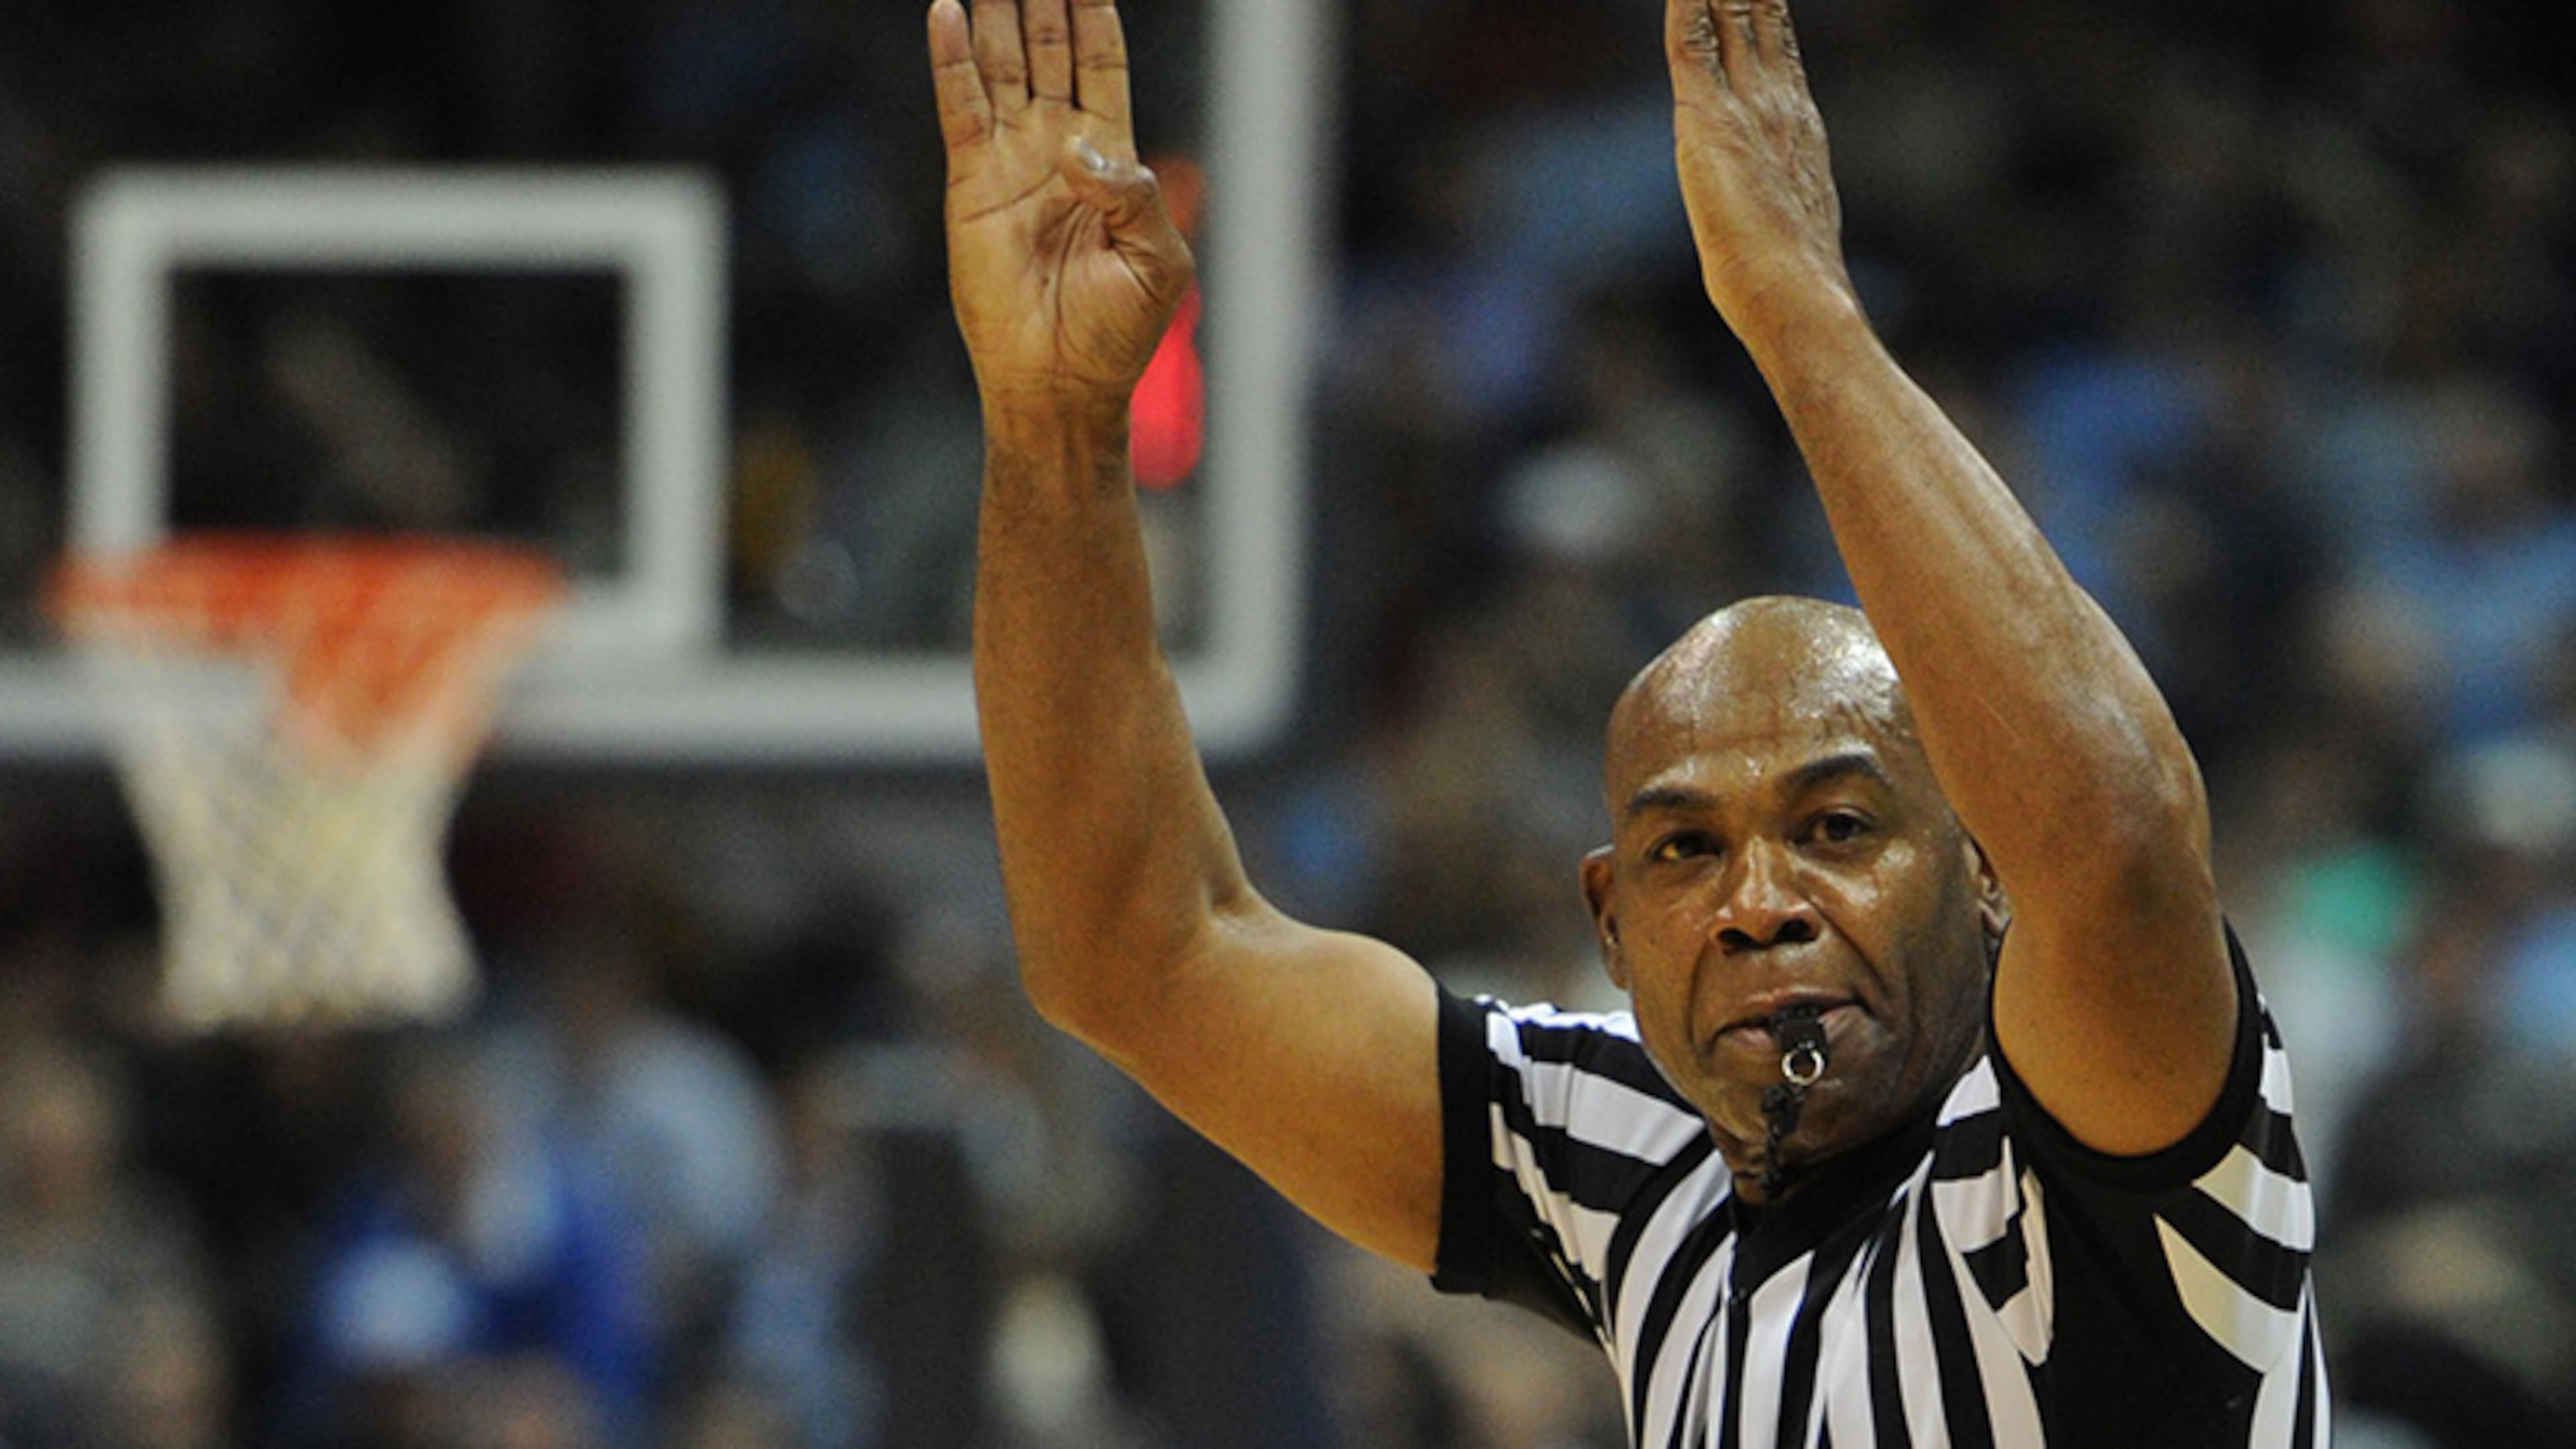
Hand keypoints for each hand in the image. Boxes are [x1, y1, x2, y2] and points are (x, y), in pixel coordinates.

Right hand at [930, 0, 1194, 410]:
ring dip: (995, 14)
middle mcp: (1057, 147)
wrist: (1061, 383)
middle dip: (1040, 0)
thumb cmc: (1120, 331)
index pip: (1100, 63)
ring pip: (1001, 66)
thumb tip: (1079, 146)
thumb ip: (1135, 192)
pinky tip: (947, 12)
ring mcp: (1011, 162)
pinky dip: (952, 60)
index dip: (1092, 14)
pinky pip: (960, 108)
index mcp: (1112, 156)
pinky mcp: (971, 184)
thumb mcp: (1159, 258)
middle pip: (1046, 50)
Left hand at [1664, 0, 1856, 332]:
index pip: (1776, 46)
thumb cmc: (1790, 284)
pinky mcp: (1707, 118)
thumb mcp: (1788, 225)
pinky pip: (1688, 41)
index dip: (1764, 8)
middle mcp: (1778, 102)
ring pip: (1727, 17)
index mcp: (1797, 125)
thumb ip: (1779, 202)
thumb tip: (1785, 232)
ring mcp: (1748, 105)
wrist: (1795, 292)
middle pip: (1754, 18)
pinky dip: (1683, 5)